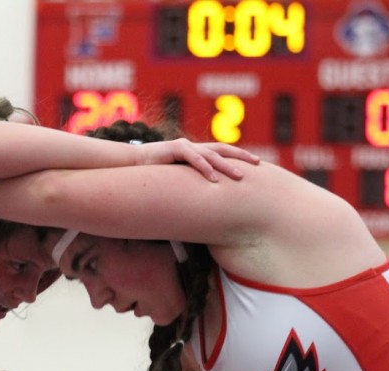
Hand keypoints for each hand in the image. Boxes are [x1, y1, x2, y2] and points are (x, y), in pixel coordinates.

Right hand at [138, 139, 259, 181]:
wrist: (129, 165)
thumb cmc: (151, 176)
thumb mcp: (176, 182)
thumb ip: (189, 187)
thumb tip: (201, 206)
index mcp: (195, 153)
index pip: (222, 153)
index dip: (238, 157)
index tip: (255, 165)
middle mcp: (193, 147)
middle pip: (223, 149)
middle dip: (242, 156)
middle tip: (259, 163)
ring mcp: (185, 146)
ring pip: (212, 154)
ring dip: (227, 166)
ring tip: (240, 176)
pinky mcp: (174, 148)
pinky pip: (194, 158)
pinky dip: (205, 168)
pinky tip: (214, 179)